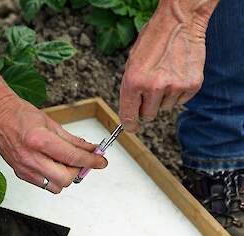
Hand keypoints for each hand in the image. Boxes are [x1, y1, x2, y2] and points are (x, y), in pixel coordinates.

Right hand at [0, 95, 107, 193]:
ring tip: (64, 162)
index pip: (73, 157)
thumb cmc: (21, 115)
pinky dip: (54, 178)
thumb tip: (90, 149)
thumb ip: (73, 140)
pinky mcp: (20, 174)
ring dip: (66, 176)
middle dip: (78, 171)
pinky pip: (44, 185)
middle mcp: (31, 157)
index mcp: (40, 140)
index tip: (100, 161)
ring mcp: (24, 168)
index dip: (91, 161)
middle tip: (80, 161)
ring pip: (56, 187)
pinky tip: (53, 165)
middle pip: (65, 179)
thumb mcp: (52, 123)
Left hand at [119, 6, 208, 132]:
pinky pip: (181, 101)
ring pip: (165, 108)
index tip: (132, 128)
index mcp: (134, 81)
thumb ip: (130, 90)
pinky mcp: (192, 85)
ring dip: (164, 97)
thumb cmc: (153, 40)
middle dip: (148, 106)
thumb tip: (131, 111)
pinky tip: (176, 75)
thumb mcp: (132, 64)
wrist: (179, 21)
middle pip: (148, 115)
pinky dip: (178, 92)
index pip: (129, 115)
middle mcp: (154, 86)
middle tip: (152, 89)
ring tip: (166, 76)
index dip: (130, 124)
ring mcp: (174, 86)